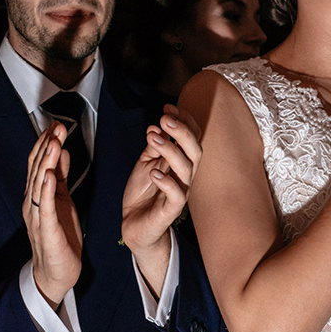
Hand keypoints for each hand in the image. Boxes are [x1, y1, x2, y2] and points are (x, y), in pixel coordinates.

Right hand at [22, 120, 81, 306]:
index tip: (56, 126)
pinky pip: (46, 207)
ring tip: (55, 144)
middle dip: (48, 147)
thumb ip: (62, 178)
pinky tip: (50, 176)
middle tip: (58, 128)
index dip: (46, 143)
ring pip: (39, 184)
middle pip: (38, 168)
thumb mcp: (64, 201)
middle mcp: (33, 202)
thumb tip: (63, 154)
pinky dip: (47, 190)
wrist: (56, 271)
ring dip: (47, 162)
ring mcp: (38, 215)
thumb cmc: (60, 237)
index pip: (39, 163)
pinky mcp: (47, 229)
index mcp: (38, 194)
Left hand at [121, 105, 200, 254]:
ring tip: (153, 138)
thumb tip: (157, 126)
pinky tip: (154, 173)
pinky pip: (177, 195)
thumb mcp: (145, 163)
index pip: (192, 137)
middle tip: (165, 118)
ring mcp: (180, 192)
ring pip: (186, 169)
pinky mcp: (171, 209)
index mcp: (180, 161)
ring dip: (171, 150)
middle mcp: (185, 175)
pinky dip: (166, 182)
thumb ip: (153, 147)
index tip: (167, 107)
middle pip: (195, 150)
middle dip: (182, 132)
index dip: (184, 121)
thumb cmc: (143, 193)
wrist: (134, 224)